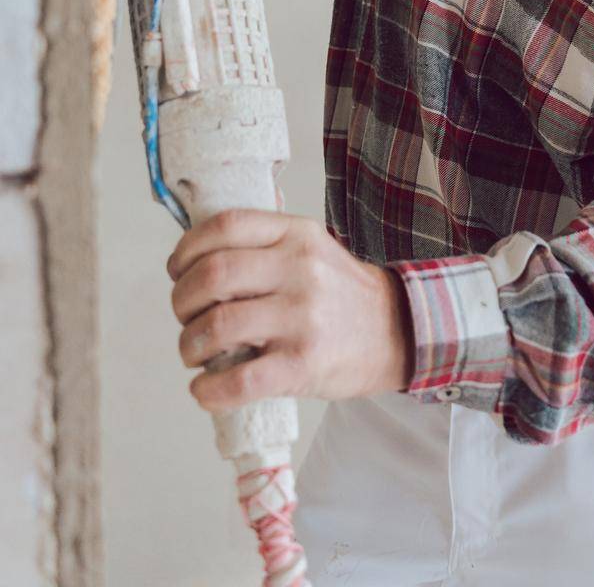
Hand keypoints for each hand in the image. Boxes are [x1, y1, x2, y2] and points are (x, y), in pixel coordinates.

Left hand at [167, 209, 414, 412]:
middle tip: (184, 317)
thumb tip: (194, 261)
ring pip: (218, 325)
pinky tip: (204, 389)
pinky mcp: (304, 364)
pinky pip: (240, 380)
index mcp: (296, 234)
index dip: (187, 249)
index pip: (225, 226)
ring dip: (188, 344)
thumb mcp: (310, 247)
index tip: (177, 270)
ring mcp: (303, 317)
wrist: (394, 332)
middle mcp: (300, 269)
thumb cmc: (337, 292)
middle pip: (213, 276)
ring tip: (193, 353)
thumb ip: (262, 245)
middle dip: (181, 301)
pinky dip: (208, 389)